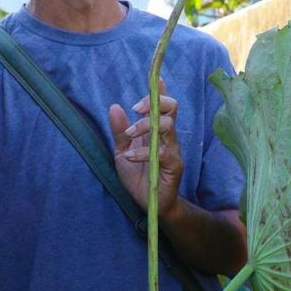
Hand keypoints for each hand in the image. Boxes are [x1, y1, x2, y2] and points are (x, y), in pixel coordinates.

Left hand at [108, 78, 182, 216]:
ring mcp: (173, 150)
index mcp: (157, 130)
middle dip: (154, 102)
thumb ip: (120, 131)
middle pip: (172, 107)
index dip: (159, 90)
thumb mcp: (122, 151)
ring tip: (128, 136)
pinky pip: (162, 153)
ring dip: (144, 126)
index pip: (163, 104)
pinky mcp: (174, 166)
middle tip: (135, 109)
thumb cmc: (138, 177)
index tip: (146, 86)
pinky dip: (142, 152)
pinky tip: (130, 157)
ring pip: (167, 126)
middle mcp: (168, 137)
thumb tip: (115, 106)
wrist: (150, 203)